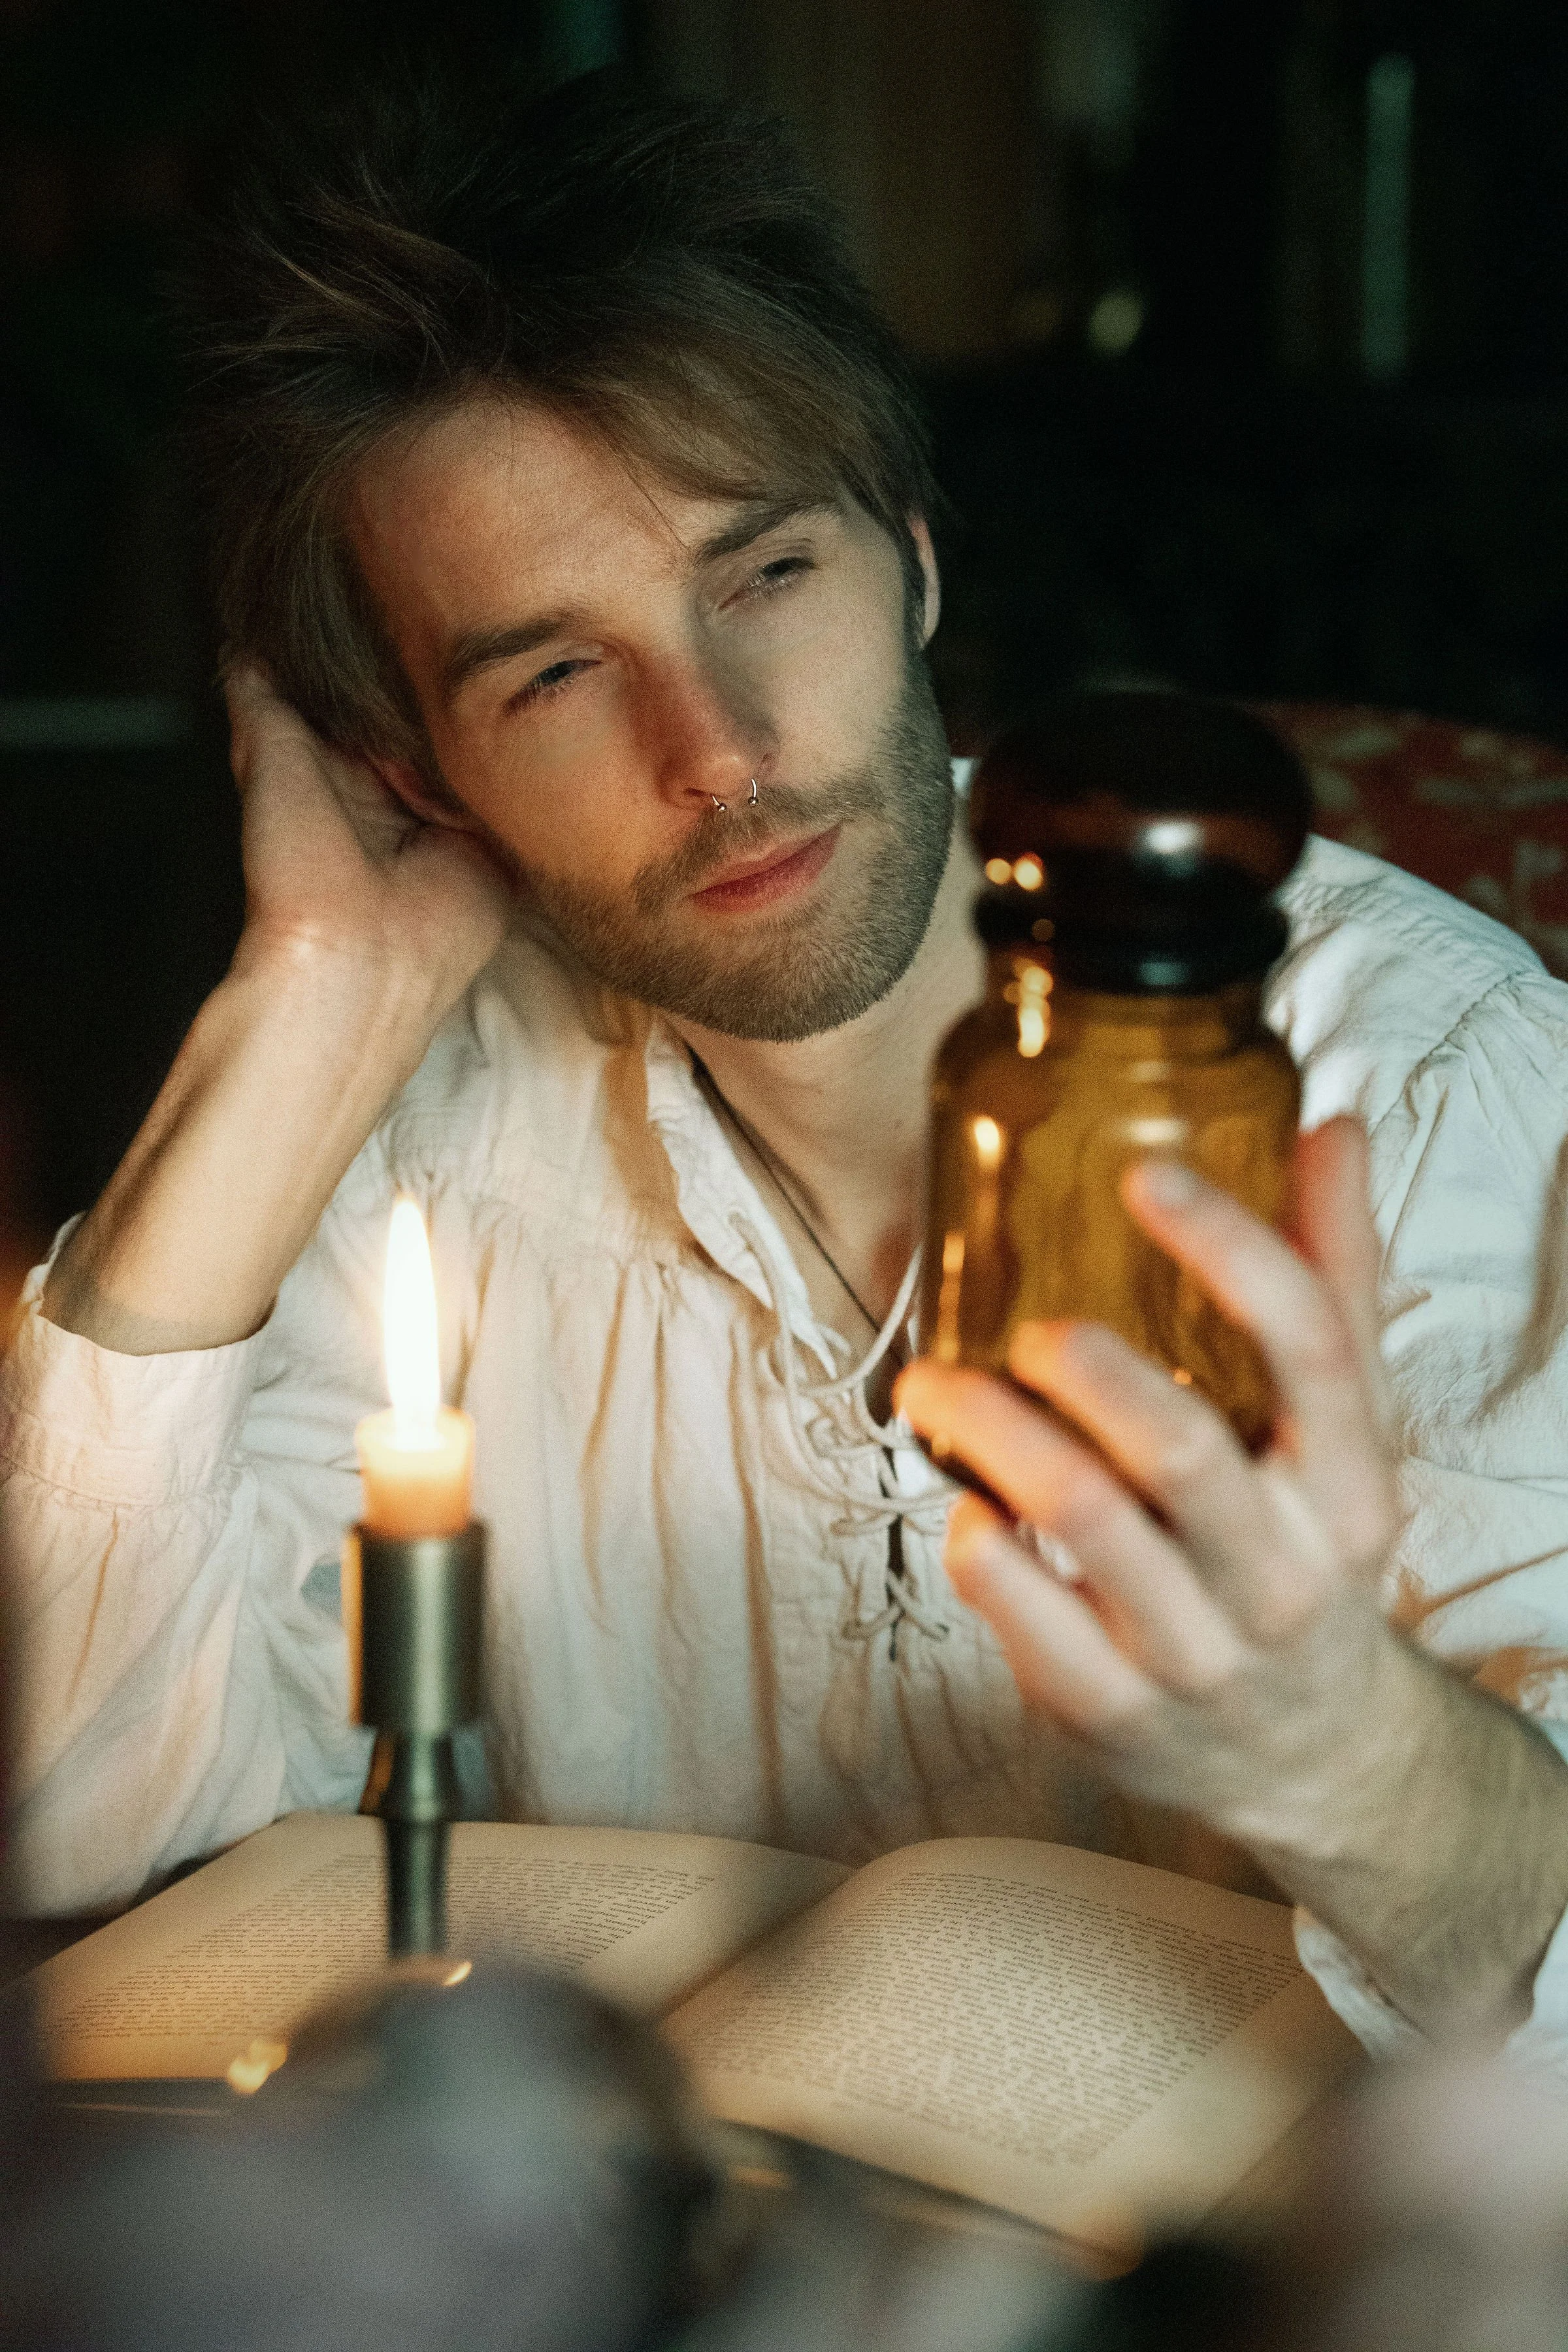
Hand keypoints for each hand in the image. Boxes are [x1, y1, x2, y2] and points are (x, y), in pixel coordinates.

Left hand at [226, 664, 512, 1019]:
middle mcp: (393, 793)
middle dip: (429, 688)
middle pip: (421, 716)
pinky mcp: (492, 843)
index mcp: (336, 774)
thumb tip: (244, 642)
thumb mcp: (266, 760)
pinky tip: (505, 734)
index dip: (374, 660)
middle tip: (442, 651)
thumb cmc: (299, 868)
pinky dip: (506, 762)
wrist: (360, 955)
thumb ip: (260, 700)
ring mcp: (447, 817)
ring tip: (473, 692)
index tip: (393, 621)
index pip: (361, 698)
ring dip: (467, 722)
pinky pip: (507, 786)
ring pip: (466, 743)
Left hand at [896, 1118, 1410, 1855]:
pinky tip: (965, 1506)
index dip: (1228, 1246)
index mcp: (1351, 1486)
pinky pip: (1024, 1616)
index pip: (1310, 1346)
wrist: (1311, 1756)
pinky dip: (979, 1547)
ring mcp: (1196, 1651)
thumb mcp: (1343, 1431)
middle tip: (1026, 1331)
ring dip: (994, 1431)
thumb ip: (1332, 1279)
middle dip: (1084, 1365)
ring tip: (938, 1383)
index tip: (1146, 1175)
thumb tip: (1328, 1128)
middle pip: (1182, 1446)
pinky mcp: (1112, 1709)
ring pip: (1084, 1520)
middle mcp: (1284, 1572)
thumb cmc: (1307, 1556)